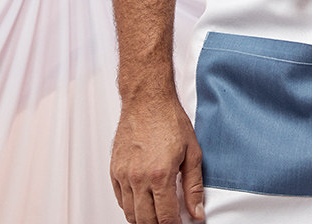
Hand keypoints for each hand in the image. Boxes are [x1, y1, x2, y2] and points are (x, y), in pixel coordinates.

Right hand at [110, 96, 203, 223]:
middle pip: (146, 220)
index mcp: (160, 175)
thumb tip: (196, 212)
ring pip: (130, 214)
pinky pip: (120, 199)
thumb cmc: (169, 119)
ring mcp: (124, 175)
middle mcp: (139, 178)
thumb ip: (193, 186)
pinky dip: (130, 206)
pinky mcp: (114, 170)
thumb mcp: (192, 152)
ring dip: (143, 218)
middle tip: (169, 219)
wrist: (147, 99)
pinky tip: (142, 201)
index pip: (165, 218)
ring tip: (156, 213)